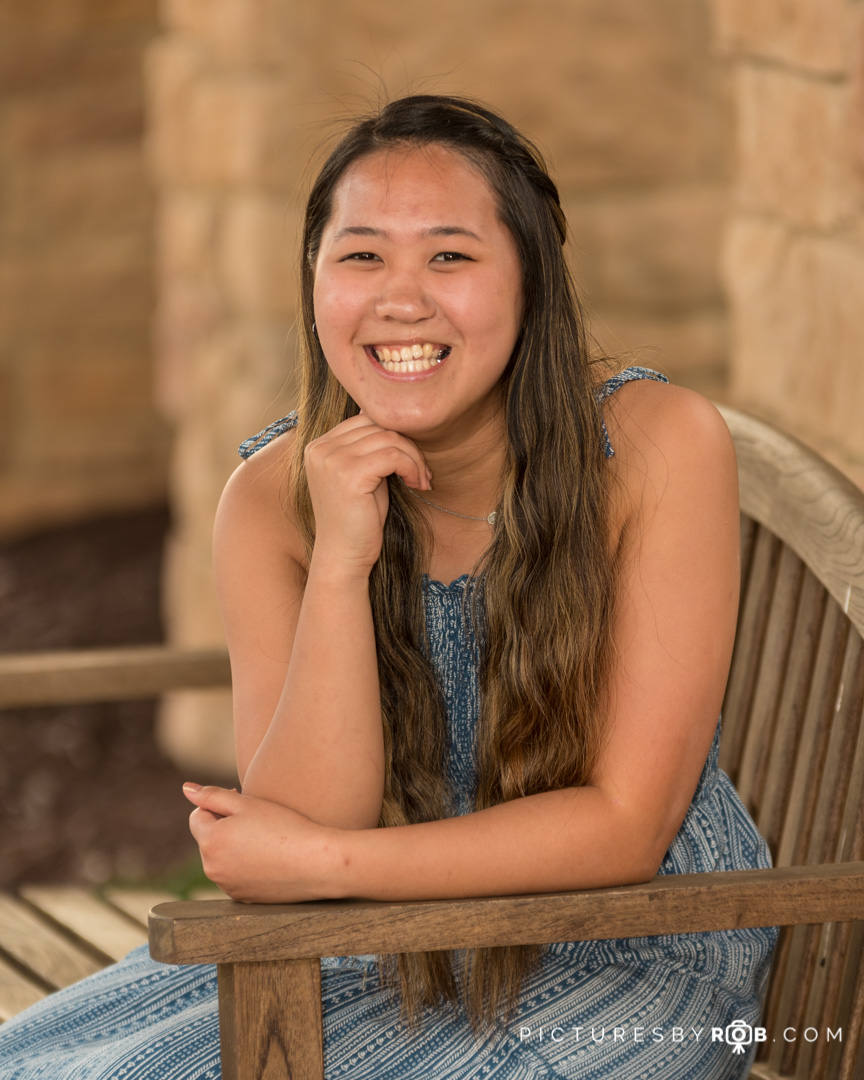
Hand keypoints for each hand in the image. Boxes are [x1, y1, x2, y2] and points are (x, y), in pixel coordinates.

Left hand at [183, 783, 343, 902]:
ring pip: (222, 858)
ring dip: (234, 846)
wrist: (316, 862)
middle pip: (209, 838)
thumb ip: (212, 795)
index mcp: (210, 842)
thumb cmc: (284, 826)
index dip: (219, 805)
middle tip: (258, 820)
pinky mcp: (243, 898)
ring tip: (266, 840)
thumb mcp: (247, 803)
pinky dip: (246, 865)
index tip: (244, 803)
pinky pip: (236, 875)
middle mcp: (212, 869)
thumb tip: (186, 789)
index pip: (197, 816)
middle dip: (225, 827)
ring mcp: (227, 887)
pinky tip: (271, 858)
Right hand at [303, 414, 430, 576]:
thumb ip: (369, 448)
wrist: (344, 557)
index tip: (411, 462)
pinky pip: (393, 455)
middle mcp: (320, 449)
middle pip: (378, 425)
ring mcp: (331, 460)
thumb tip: (392, 418)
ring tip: (421, 480)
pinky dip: (411, 467)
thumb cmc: (358, 521)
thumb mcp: (362, 476)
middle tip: (422, 473)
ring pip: (389, 438)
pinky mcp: (348, 474)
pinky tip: (416, 484)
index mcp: (319, 446)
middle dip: (408, 446)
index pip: (364, 419)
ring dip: (414, 458)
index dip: (394, 436)